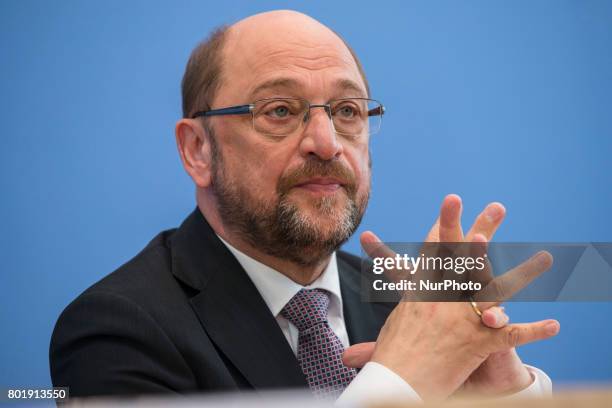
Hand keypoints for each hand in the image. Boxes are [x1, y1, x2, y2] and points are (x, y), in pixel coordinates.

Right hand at [346, 195, 559, 399]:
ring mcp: (463, 317)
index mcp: (421, 290)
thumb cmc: (390, 359)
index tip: (453, 202)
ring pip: (497, 289)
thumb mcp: (390, 335)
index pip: (433, 249)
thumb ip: (378, 335)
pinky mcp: (479, 342)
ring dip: (523, 274)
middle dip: (482, 228)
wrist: (396, 382)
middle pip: (466, 257)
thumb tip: (347, 352)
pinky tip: (554, 325)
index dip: (444, 224)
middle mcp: (443, 297)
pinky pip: (512, 335)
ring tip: (543, 258)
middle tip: (497, 207)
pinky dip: (534, 332)